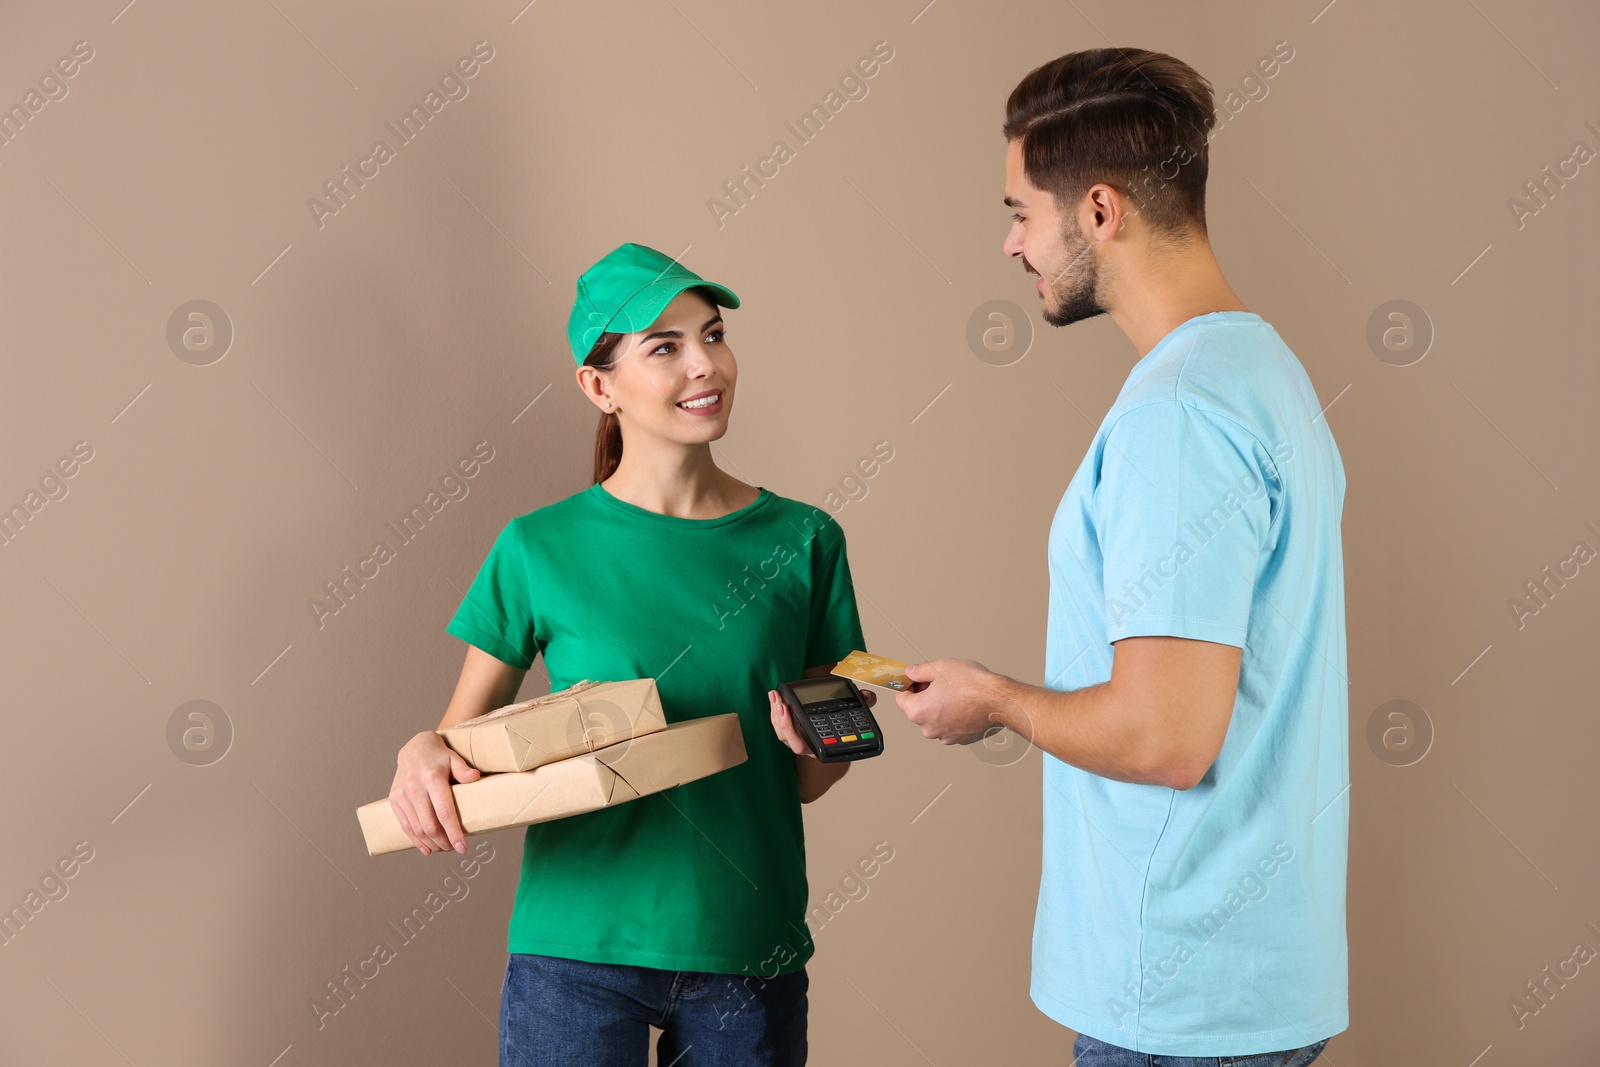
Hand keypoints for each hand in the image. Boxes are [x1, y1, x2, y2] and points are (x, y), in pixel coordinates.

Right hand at [389, 731, 482, 854]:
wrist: (414, 749)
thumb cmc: (439, 756)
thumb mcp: (454, 758)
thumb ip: (463, 770)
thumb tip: (475, 777)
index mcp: (432, 778)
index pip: (444, 812)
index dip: (454, 833)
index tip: (463, 848)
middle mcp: (414, 788)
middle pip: (429, 825)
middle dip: (444, 842)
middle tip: (455, 848)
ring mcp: (402, 796)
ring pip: (417, 829)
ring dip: (432, 844)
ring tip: (444, 848)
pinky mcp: (395, 801)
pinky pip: (405, 826)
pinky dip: (416, 841)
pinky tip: (427, 848)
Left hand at [767, 687, 877, 757]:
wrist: (840, 721)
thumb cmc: (846, 718)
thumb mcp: (857, 710)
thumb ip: (864, 702)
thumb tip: (868, 697)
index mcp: (823, 747)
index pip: (807, 746)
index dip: (795, 733)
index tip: (791, 714)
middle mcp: (810, 747)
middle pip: (791, 741)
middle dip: (783, 723)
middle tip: (781, 704)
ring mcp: (799, 740)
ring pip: (783, 734)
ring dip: (776, 716)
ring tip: (775, 697)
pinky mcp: (792, 732)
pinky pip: (780, 726)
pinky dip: (776, 712)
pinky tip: (775, 697)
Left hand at [893, 657, 1008, 744]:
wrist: (999, 701)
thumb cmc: (973, 685)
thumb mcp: (941, 667)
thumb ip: (921, 670)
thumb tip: (911, 672)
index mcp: (919, 711)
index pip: (901, 698)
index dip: (907, 685)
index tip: (915, 679)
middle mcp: (929, 729)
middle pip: (918, 709)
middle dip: (925, 695)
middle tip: (939, 681)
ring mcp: (946, 736)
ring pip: (935, 718)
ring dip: (940, 706)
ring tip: (955, 691)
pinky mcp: (961, 739)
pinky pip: (950, 725)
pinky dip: (954, 715)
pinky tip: (964, 703)